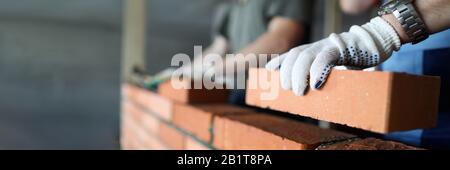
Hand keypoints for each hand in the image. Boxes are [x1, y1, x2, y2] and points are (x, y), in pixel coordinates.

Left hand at [265, 17, 400, 95]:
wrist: (376, 44)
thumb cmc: (355, 60)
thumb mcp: (334, 68)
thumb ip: (322, 76)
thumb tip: (314, 94)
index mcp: (314, 50)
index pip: (292, 53)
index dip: (279, 61)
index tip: (268, 71)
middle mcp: (318, 46)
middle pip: (295, 54)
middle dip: (287, 72)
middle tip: (287, 89)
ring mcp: (329, 45)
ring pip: (306, 55)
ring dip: (299, 74)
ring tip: (298, 91)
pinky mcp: (342, 48)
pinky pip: (326, 57)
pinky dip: (318, 70)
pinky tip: (316, 84)